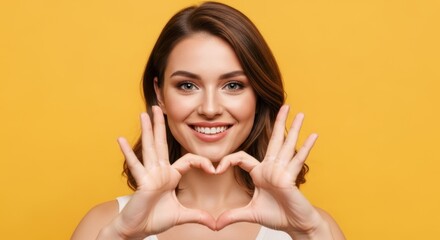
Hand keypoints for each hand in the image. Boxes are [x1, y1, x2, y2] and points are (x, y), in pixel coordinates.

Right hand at [106, 106, 215, 238]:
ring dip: (147, 130)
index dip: (201, 162)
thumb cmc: (155, 219)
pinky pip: (135, 165)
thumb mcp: (181, 216)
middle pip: (161, 144)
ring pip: (150, 148)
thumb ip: (198, 216)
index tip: (214, 169)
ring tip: (143, 114)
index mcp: (170, 176)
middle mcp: (159, 171)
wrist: (137, 230)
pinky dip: (127, 153)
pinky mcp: (141, 182)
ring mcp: (149, 175)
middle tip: (157, 107)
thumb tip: (214, 224)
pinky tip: (120, 139)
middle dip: (160, 125)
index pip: (187, 160)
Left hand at [215, 105, 330, 237]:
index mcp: (261, 173)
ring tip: (300, 114)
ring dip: (294, 129)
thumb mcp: (250, 213)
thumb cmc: (278, 216)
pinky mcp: (291, 178)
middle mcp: (272, 168)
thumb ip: (233, 215)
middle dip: (279, 122)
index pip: (242, 158)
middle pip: (274, 140)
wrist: (296, 225)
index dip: (228, 160)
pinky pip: (298, 160)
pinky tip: (313, 135)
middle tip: (285, 106)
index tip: (216, 169)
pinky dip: (305, 148)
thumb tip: (215, 224)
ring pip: (288, 145)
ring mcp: (283, 171)